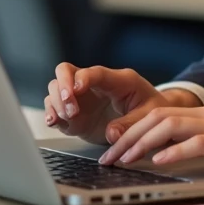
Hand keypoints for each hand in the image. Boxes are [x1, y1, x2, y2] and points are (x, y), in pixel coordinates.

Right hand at [42, 63, 202, 145]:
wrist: (150, 119)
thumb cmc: (152, 110)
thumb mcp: (149, 115)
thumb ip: (131, 124)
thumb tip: (112, 134)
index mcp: (119, 80)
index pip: (95, 73)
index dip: (83, 79)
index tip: (76, 91)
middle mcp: (96, 85)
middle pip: (66, 71)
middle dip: (62, 87)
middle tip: (70, 107)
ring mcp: (82, 98)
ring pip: (56, 88)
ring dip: (57, 103)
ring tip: (67, 117)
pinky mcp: (75, 114)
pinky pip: (55, 108)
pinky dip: (51, 114)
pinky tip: (54, 122)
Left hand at [97, 103, 203, 171]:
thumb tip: (187, 153)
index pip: (165, 113)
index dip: (135, 127)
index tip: (115, 142)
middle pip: (159, 117)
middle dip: (128, 135)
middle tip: (107, 154)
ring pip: (171, 126)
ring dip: (140, 143)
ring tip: (121, 158)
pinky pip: (197, 143)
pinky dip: (174, 150)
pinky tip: (158, 160)